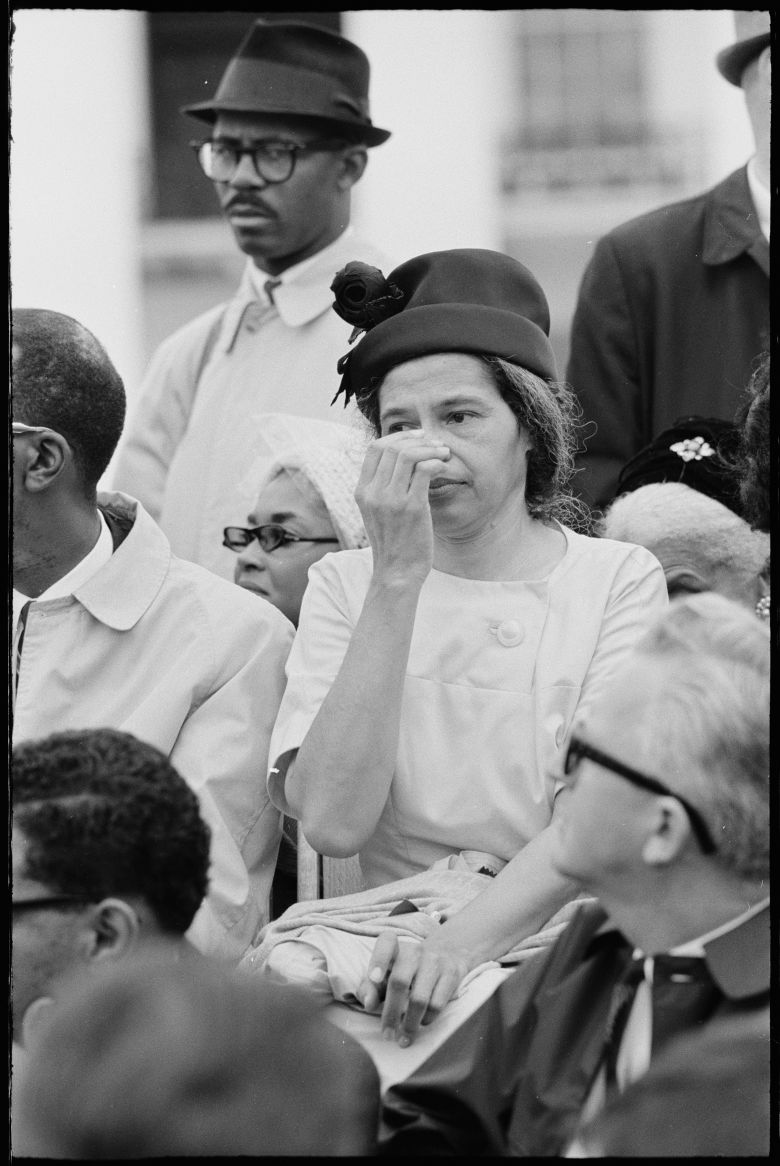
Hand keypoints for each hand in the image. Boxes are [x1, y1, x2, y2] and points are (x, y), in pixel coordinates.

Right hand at [356, 431, 450, 586]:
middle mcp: (373, 493)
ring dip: (431, 449)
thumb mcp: (377, 512)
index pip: (375, 449)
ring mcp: (391, 500)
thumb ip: (383, 488)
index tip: (418, 437)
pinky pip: (425, 470)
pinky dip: (437, 463)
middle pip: (393, 448)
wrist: (397, 572)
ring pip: (409, 455)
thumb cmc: (393, 543)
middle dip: (419, 440)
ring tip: (445, 453)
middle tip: (437, 444)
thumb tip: (402, 461)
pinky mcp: (412, 508)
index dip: (399, 436)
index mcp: (362, 491)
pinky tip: (445, 468)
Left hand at [357, 930, 470, 1046]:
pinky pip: (437, 1004)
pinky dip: (427, 1019)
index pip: (386, 942)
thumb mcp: (388, 972)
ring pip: (419, 999)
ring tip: (403, 1039)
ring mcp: (435, 961)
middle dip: (391, 1013)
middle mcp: (414, 951)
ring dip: (410, 1024)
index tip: (374, 978)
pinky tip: (422, 1023)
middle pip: (399, 982)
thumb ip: (371, 987)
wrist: (448, 952)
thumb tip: (369, 1004)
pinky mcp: (452, 973)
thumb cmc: (408, 969)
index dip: (378, 959)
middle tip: (387, 1035)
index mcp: (395, 946)